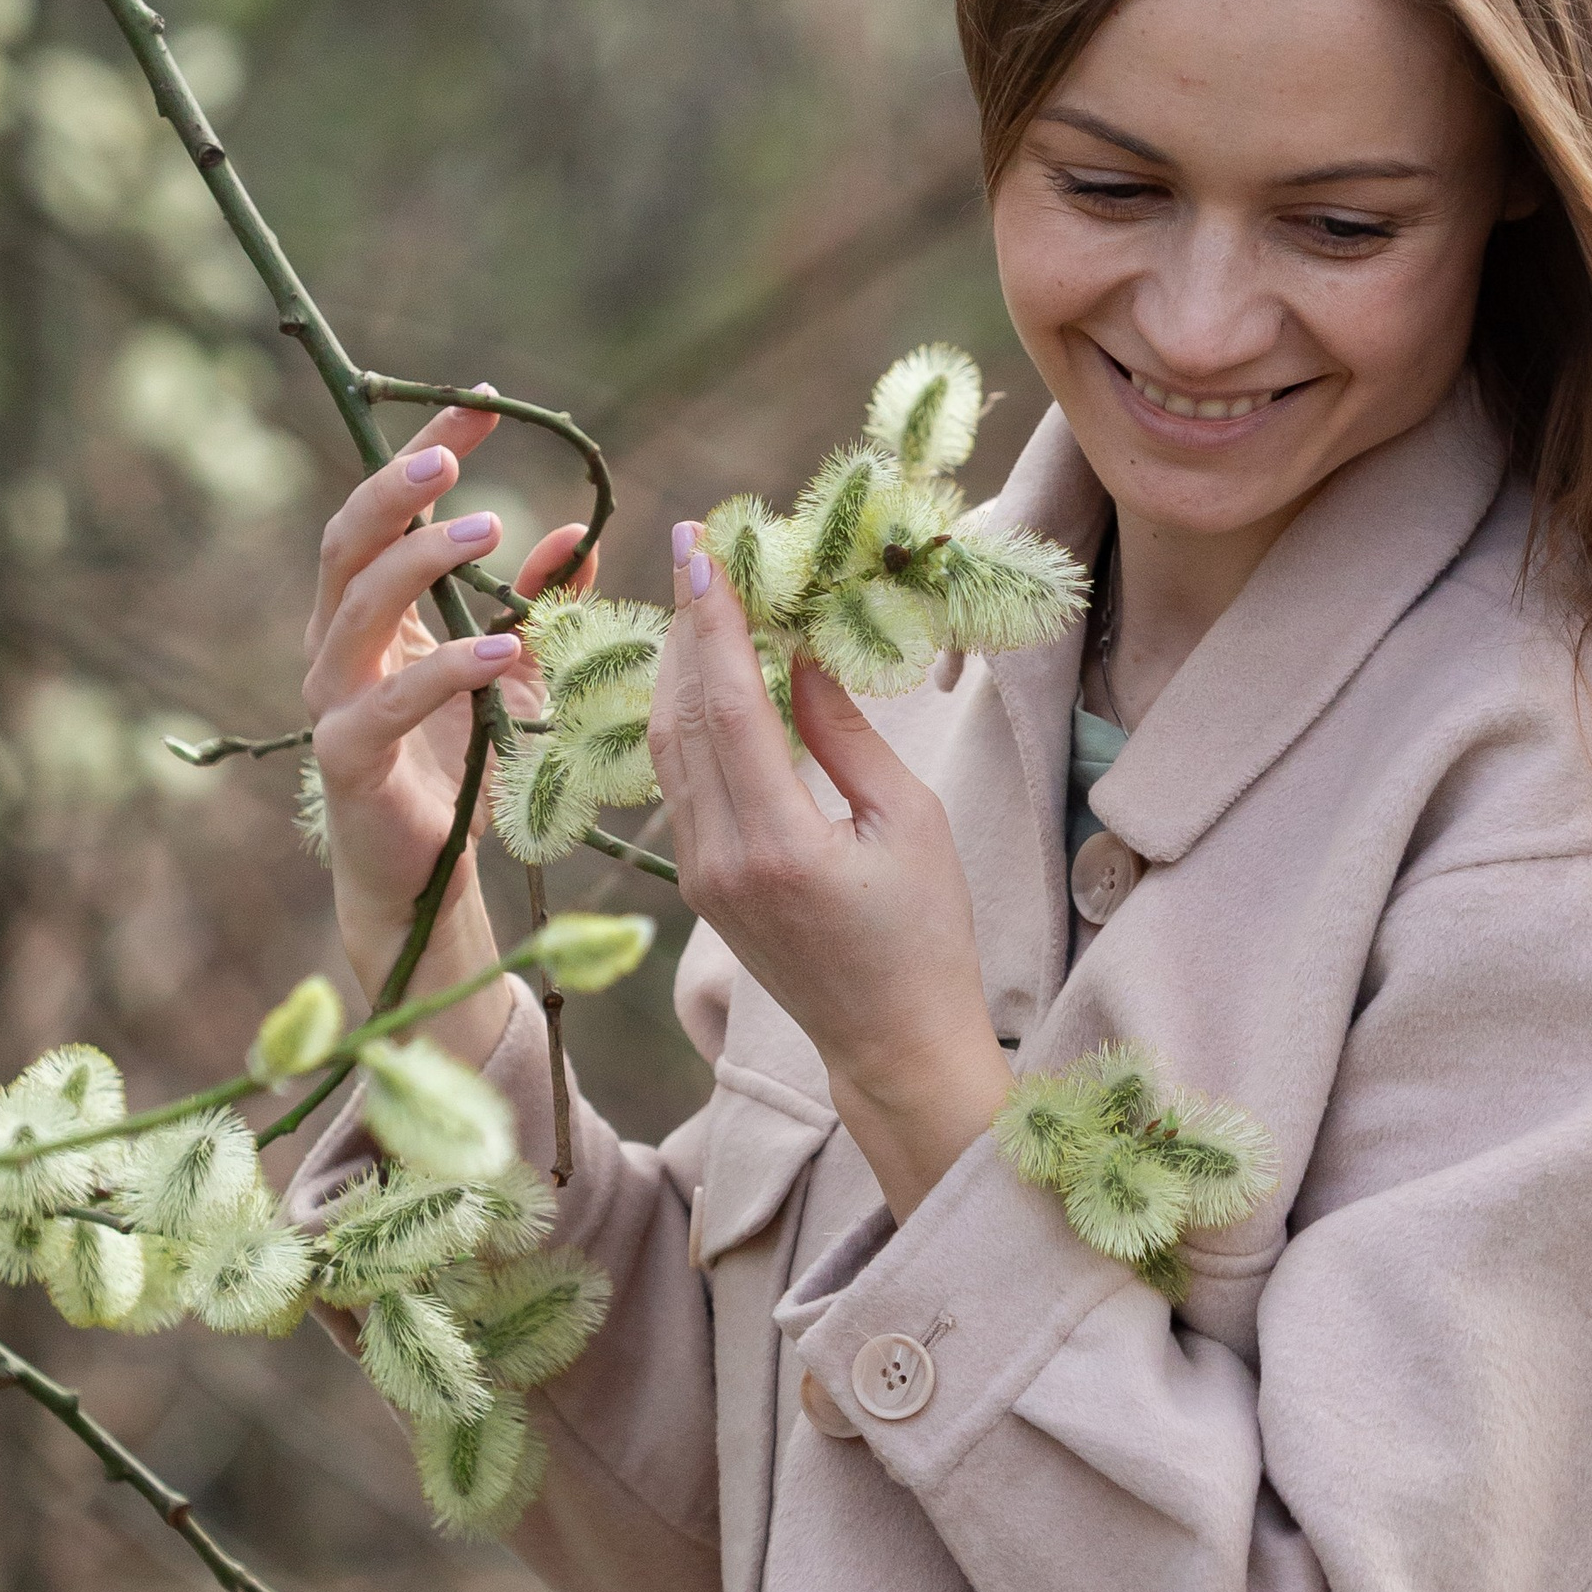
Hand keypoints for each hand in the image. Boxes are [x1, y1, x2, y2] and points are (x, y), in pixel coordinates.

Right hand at [303, 407, 594, 1058]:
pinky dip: (445, 670)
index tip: (481, 406)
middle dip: (399, 492)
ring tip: (491, 531)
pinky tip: (500, 649)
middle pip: (348, 543)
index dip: (426, 454)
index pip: (386, 512)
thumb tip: (579, 533)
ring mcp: (332, 701)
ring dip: (422, 564)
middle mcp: (336, 644)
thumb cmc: (459, 765)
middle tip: (459, 462)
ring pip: (355, 609)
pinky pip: (389, 704)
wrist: (421, 877)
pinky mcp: (348, 761)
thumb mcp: (510, 669)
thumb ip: (535, 603)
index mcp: (369, 612)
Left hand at [652, 523, 1010, 1219]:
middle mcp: (719, 859)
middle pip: (680, 716)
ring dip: (680, 666)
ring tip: (702, 598)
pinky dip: (688, 716)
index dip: (710, 619)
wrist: (892, 1045)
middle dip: (686, 627)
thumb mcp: (909, 821)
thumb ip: (845, 734)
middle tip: (699, 550)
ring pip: (665, 747)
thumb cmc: (925, 935)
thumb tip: (803, 651)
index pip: (727, 705)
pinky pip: (677, 780)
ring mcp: (697, 875)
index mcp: (777, 844)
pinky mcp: (697, 883)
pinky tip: (710, 674)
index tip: (702, 546)